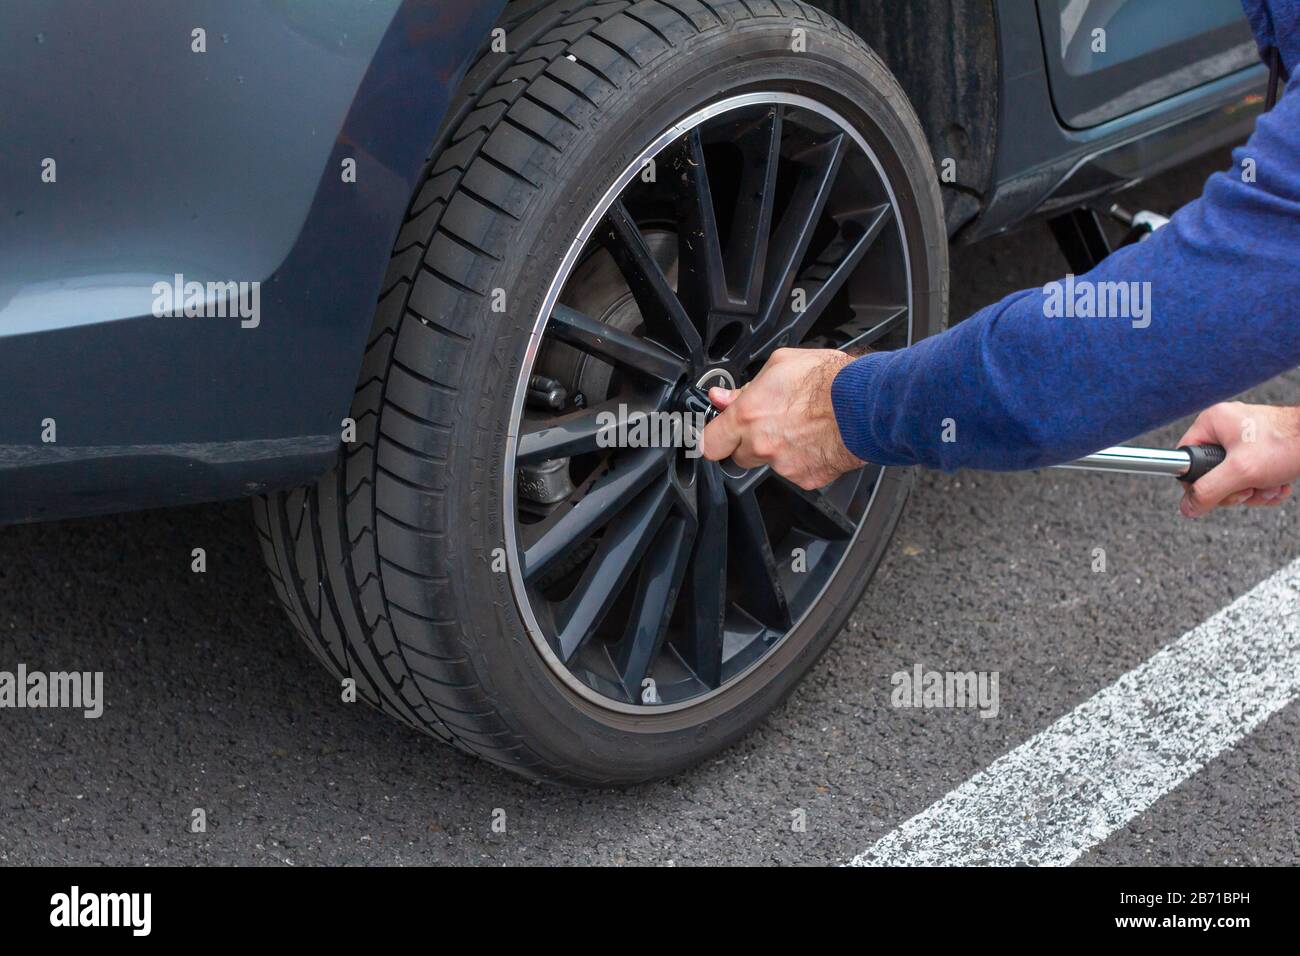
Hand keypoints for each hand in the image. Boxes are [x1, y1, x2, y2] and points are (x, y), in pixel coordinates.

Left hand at [699, 348, 864, 489]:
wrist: (867, 404)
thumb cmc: (831, 380)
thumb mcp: (781, 365)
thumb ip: (746, 386)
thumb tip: (724, 397)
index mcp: (748, 416)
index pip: (709, 443)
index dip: (711, 439)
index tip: (714, 435)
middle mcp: (761, 445)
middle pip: (738, 456)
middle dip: (748, 442)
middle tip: (769, 423)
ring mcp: (783, 465)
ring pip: (768, 464)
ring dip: (776, 450)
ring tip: (801, 427)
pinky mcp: (806, 479)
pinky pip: (795, 472)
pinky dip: (802, 459)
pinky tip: (815, 439)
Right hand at [1177, 402, 1299, 516]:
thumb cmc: (1288, 442)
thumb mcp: (1241, 472)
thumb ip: (1208, 491)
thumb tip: (1188, 506)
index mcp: (1212, 423)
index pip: (1187, 460)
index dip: (1201, 482)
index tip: (1222, 489)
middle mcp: (1225, 428)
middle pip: (1212, 474)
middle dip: (1236, 489)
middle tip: (1251, 487)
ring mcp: (1243, 439)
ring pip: (1233, 479)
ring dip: (1253, 491)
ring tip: (1270, 485)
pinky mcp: (1259, 449)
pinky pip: (1250, 476)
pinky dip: (1264, 486)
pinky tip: (1277, 484)